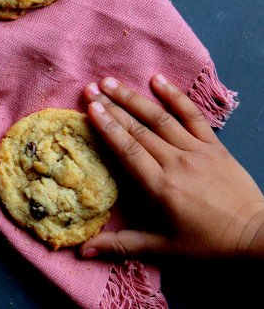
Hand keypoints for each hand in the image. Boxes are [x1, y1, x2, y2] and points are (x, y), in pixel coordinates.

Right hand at [81, 75, 263, 258]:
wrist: (257, 236)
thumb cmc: (208, 243)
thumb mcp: (164, 249)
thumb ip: (123, 245)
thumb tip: (83, 251)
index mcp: (162, 188)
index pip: (129, 151)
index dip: (108, 127)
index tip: (91, 108)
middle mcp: (177, 163)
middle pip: (139, 130)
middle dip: (112, 107)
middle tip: (91, 89)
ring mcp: (197, 150)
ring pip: (160, 118)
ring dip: (134, 98)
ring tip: (111, 81)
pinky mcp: (214, 144)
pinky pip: (193, 115)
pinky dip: (174, 96)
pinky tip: (157, 79)